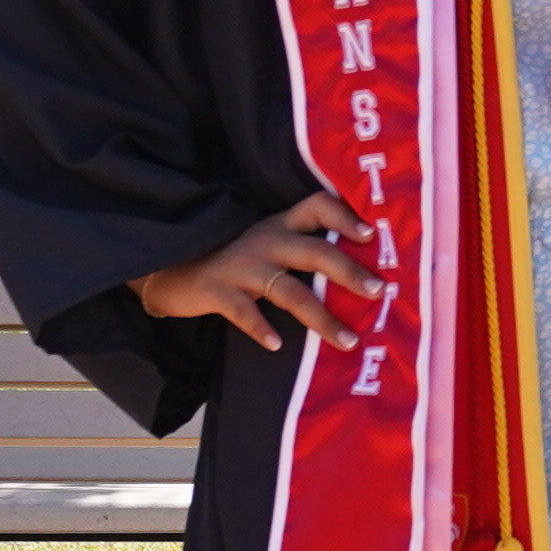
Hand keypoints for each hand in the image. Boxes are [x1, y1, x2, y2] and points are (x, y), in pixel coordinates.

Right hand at [129, 196, 380, 351]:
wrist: (173, 270)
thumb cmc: (234, 262)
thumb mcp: (268, 245)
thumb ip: (303, 251)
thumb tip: (361, 277)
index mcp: (280, 226)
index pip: (317, 206)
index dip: (344, 216)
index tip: (370, 234)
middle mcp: (265, 241)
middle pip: (314, 251)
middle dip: (348, 271)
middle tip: (377, 291)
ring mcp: (242, 266)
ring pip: (289, 291)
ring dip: (321, 318)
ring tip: (348, 341)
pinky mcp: (219, 290)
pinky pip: (244, 311)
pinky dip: (261, 328)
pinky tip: (277, 345)